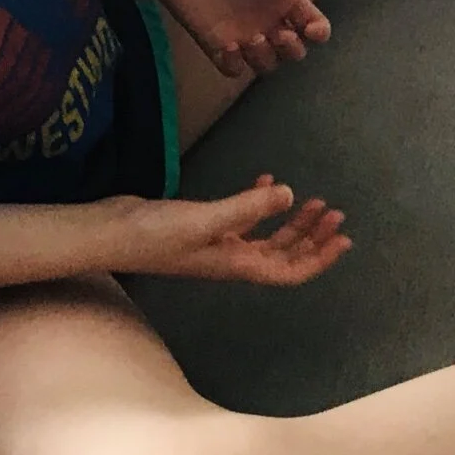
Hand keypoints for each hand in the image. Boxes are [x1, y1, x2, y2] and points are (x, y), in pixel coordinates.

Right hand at [100, 175, 351, 285]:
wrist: (110, 231)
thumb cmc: (156, 234)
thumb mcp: (207, 220)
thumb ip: (248, 208)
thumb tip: (290, 196)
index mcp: (237, 266)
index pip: (289, 272)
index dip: (320, 260)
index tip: (344, 240)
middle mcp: (232, 259)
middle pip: (284, 254)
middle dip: (312, 236)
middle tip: (334, 211)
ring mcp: (217, 244)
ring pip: (267, 236)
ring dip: (292, 220)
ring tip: (313, 198)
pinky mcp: (204, 226)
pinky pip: (243, 218)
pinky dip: (260, 203)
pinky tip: (267, 182)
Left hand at [126, 0, 334, 76]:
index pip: (312, 26)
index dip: (318, 33)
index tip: (311, 30)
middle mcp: (267, 20)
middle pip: (294, 51)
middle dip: (293, 49)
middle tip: (280, 34)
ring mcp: (242, 35)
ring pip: (267, 64)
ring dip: (266, 58)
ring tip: (251, 38)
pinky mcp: (215, 45)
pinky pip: (233, 69)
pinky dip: (235, 65)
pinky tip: (227, 46)